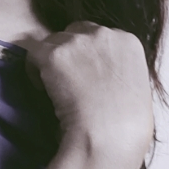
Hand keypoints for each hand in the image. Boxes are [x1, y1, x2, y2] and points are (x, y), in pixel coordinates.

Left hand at [25, 21, 153, 168]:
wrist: (109, 135)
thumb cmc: (126, 126)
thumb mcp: (135, 88)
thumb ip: (118, 71)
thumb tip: (100, 76)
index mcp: (128, 42)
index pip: (99, 35)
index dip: (86, 55)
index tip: (82, 75)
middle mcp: (104, 34)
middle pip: (74, 32)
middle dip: (68, 53)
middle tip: (65, 80)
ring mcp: (78, 42)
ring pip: (52, 42)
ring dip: (50, 62)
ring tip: (54, 89)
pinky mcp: (54, 55)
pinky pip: (33, 54)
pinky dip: (34, 71)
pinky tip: (42, 91)